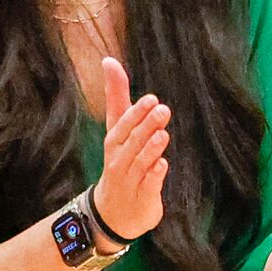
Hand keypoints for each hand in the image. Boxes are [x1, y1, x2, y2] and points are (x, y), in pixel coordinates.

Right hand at [90, 57, 171, 242]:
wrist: (114, 210)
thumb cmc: (120, 160)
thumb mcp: (118, 128)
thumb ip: (117, 96)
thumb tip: (109, 61)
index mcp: (115, 140)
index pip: (123, 124)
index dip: (136, 113)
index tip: (150, 99)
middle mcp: (119, 158)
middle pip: (132, 140)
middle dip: (146, 126)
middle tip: (162, 110)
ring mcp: (130, 178)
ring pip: (140, 161)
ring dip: (151, 148)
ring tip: (162, 135)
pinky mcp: (143, 196)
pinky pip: (149, 185)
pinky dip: (155, 176)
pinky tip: (162, 166)